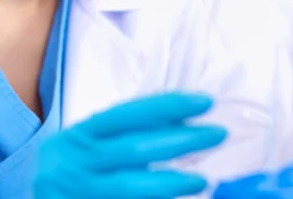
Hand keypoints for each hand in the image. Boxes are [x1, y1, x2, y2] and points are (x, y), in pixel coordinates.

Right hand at [33, 92, 226, 198]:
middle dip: (180, 140)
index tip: (205, 102)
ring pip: (129, 186)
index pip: (127, 113)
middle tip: (218, 134)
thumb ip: (126, 135)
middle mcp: (74, 162)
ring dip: (171, 182)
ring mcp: (76, 193)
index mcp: (78, 135)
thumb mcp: (88, 146)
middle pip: (134, 148)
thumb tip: (184, 124)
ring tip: (203, 179)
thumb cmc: (73, 171)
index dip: (167, 106)